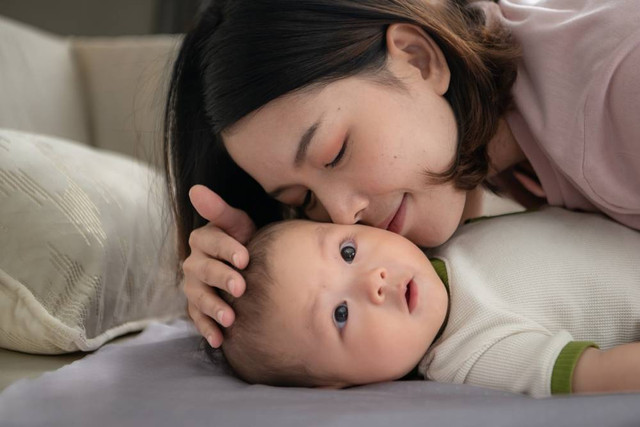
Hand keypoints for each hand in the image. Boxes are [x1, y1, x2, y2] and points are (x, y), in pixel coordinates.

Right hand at [182, 185, 255, 346]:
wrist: (248, 263)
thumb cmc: (243, 240)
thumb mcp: (237, 223)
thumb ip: (219, 210)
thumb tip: (195, 189)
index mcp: (202, 239)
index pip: (211, 243)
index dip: (227, 249)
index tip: (245, 258)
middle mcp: (193, 263)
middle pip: (204, 271)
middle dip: (222, 279)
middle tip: (242, 288)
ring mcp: (193, 287)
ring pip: (199, 297)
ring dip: (214, 308)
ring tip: (230, 318)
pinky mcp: (197, 307)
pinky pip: (198, 319)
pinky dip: (207, 330)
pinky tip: (219, 341)